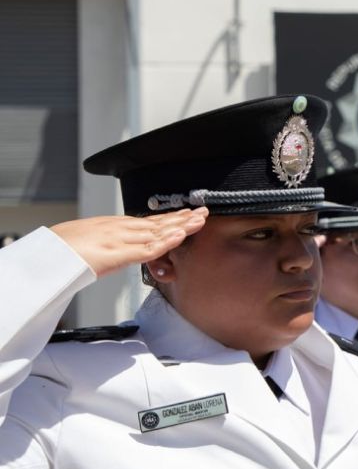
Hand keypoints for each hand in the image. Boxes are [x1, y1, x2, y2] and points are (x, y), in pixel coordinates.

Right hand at [50, 208, 207, 277]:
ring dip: (180, 226)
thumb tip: (117, 254)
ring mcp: (119, 240)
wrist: (45, 255)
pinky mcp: (116, 254)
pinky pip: (147, 249)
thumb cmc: (62, 251)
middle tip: (202, 213)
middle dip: (182, 218)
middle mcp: (120, 229)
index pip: (149, 221)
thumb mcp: (91, 245)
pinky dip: (165, 242)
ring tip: (199, 221)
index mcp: (114, 227)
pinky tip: (180, 236)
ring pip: (157, 232)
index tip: (188, 214)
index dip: (171, 218)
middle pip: (157, 223)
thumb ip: (110, 248)